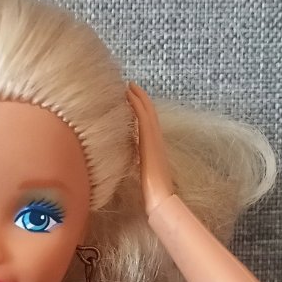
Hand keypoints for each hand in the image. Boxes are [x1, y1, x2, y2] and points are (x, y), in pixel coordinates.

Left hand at [127, 82, 175, 215]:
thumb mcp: (140, 175)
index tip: (130, 99)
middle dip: (139, 98)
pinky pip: (143, 116)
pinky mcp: (149, 139)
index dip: (140, 109)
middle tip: (129, 85)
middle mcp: (155, 139)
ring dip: (137, 97)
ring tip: (128, 85)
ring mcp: (154, 138)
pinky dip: (136, 103)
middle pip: (149, 112)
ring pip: (146, 111)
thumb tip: (122, 165)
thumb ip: (133, 166)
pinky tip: (128, 95)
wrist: (159, 196)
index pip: (147, 123)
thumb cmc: (150, 192)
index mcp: (153, 147)